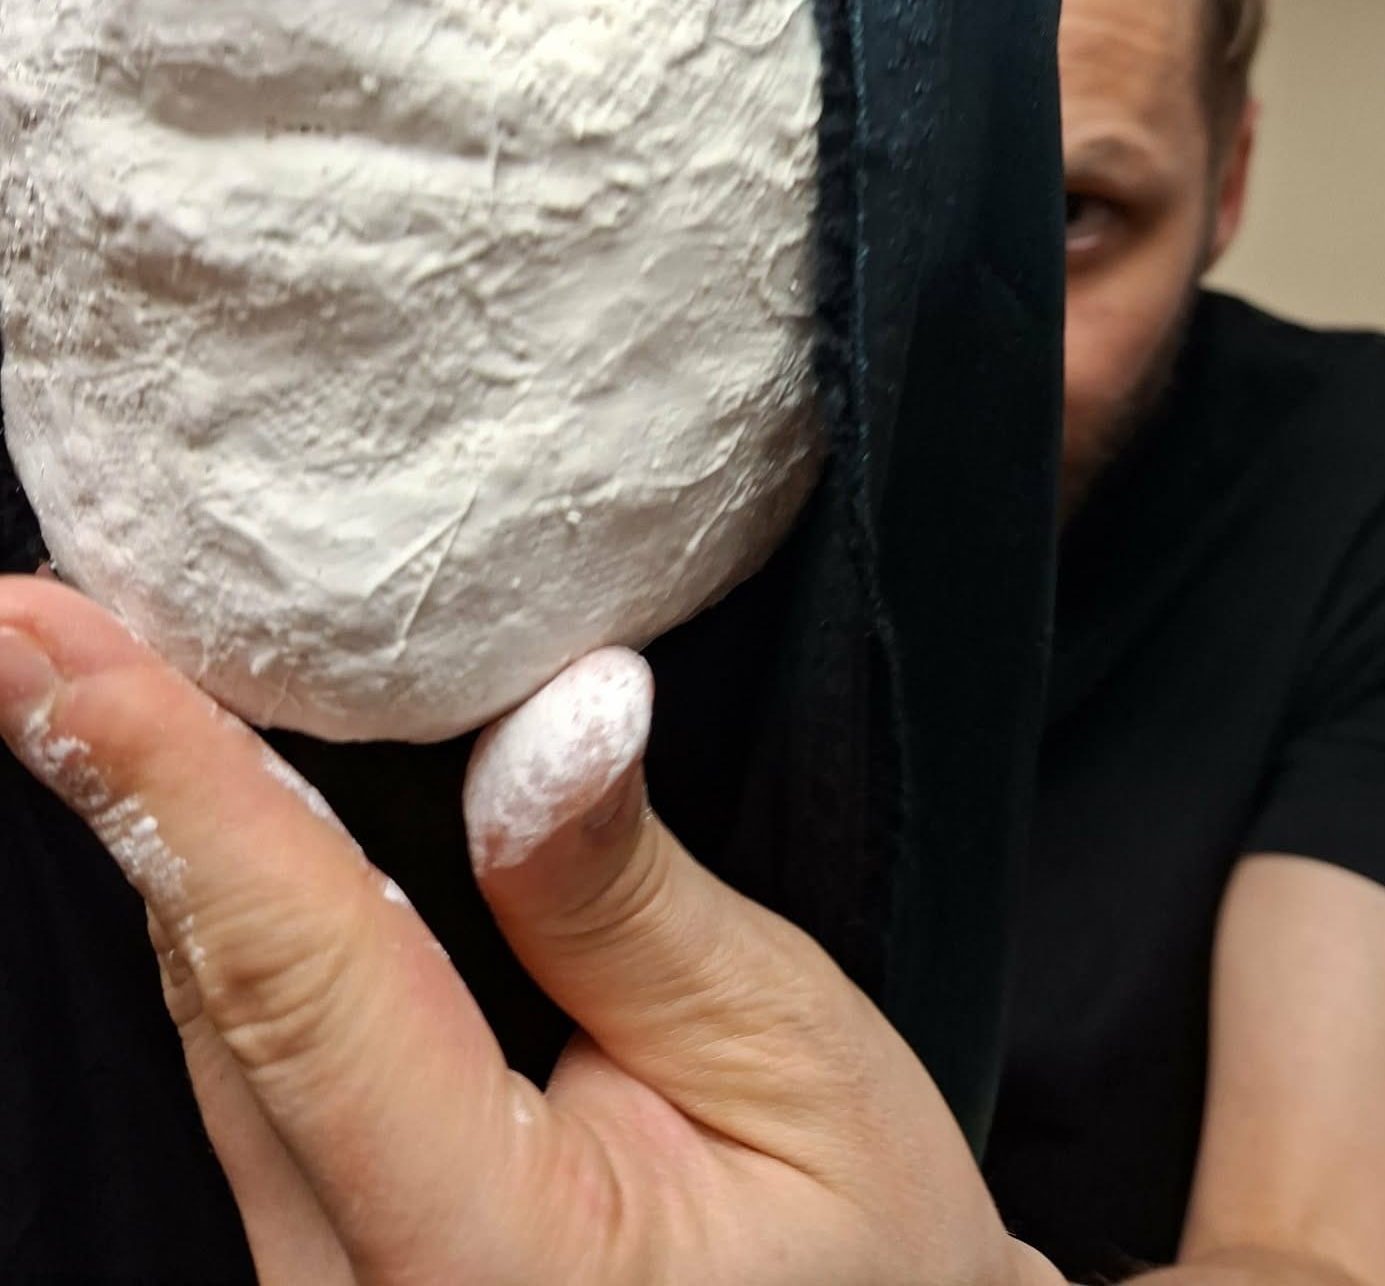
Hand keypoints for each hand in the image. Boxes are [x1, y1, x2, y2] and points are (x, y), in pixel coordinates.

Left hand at [0, 576, 1053, 1285]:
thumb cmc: (865, 1249)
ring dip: (170, 835)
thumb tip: (548, 714)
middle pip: (217, 988)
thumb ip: (630, 902)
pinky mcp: (327, 1258)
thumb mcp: (784, 1053)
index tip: (42, 639)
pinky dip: (234, 912)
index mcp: (483, 1259)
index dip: (167, 788)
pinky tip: (227, 803)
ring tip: (107, 662)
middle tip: (51, 601)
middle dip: (131, 780)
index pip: (294, 979)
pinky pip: (250, 1053)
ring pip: (213, 1017)